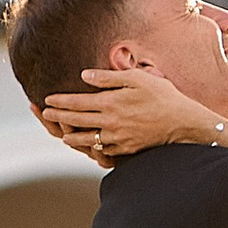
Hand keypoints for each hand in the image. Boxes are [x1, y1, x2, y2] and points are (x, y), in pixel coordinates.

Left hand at [44, 67, 224, 162]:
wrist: (182, 123)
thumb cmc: (162, 95)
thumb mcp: (137, 78)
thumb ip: (109, 77)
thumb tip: (84, 76)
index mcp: (111, 102)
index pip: (77, 102)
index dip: (60, 101)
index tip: (47, 100)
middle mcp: (110, 122)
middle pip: (77, 121)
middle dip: (58, 118)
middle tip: (45, 115)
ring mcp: (117, 138)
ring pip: (87, 139)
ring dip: (72, 136)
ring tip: (62, 135)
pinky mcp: (126, 148)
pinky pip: (103, 150)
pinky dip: (92, 148)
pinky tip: (89, 145)